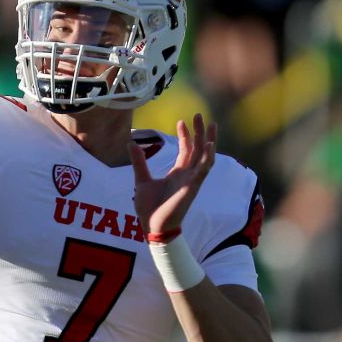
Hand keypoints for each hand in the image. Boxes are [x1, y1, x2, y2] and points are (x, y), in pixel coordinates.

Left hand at [129, 114, 215, 236]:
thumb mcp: (141, 179)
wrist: (152, 227)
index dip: (185, 135)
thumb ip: (139, 162)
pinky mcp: (191, 188)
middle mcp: (187, 175)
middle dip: (200, 132)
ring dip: (208, 141)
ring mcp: (191, 181)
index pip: (186, 150)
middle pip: (198, 149)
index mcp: (177, 173)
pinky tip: (209, 145)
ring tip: (210, 124)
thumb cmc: (150, 208)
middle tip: (200, 115)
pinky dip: (207, 158)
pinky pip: (202, 171)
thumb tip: (130, 144)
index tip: (181, 121)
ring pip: (204, 157)